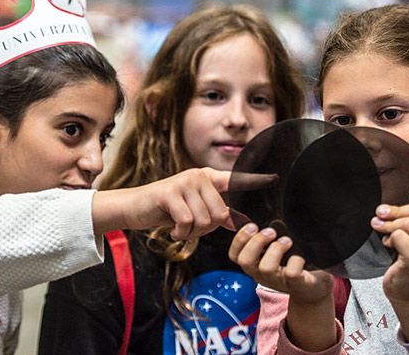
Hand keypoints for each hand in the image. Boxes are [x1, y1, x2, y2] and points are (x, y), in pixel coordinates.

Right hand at [92, 168, 274, 239]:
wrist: (134, 208)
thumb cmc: (166, 210)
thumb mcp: (193, 211)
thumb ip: (216, 213)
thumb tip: (241, 223)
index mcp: (207, 178)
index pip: (235, 179)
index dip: (255, 180)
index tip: (274, 178)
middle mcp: (198, 175)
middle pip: (219, 213)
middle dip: (205, 229)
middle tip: (189, 228)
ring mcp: (184, 182)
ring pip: (204, 220)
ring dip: (191, 233)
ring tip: (179, 227)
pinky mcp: (170, 192)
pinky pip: (187, 222)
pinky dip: (180, 233)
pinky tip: (172, 229)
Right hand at [229, 224, 332, 303]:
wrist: (313, 289)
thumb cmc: (291, 264)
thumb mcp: (272, 252)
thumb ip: (263, 237)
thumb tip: (255, 213)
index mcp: (254, 265)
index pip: (234, 255)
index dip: (239, 239)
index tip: (253, 226)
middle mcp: (262, 275)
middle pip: (245, 261)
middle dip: (256, 241)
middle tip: (271, 232)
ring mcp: (279, 282)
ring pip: (266, 268)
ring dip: (276, 249)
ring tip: (287, 241)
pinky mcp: (297, 285)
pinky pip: (292, 274)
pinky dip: (295, 261)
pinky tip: (300, 256)